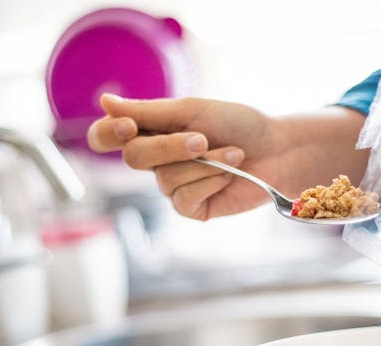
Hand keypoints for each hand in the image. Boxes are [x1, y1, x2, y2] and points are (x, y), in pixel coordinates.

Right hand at [87, 94, 368, 219]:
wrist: (277, 150)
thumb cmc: (237, 124)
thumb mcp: (191, 110)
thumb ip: (147, 111)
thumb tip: (103, 102)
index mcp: (151, 131)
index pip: (106, 137)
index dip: (108, 134)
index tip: (129, 126)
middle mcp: (156, 161)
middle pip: (134, 158)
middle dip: (171, 147)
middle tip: (203, 138)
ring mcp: (172, 186)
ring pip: (165, 179)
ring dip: (204, 164)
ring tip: (232, 154)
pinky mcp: (191, 208)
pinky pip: (184, 199)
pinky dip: (211, 182)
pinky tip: (230, 175)